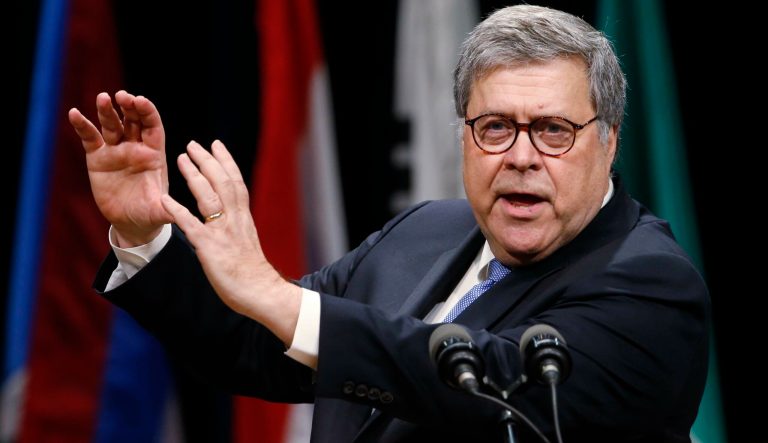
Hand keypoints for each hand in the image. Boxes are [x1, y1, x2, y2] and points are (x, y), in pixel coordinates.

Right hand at [69, 91, 170, 246]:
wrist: (131, 223)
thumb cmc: (150, 214)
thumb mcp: (160, 212)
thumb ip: (168, 209)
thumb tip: (178, 213)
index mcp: (154, 154)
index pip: (152, 126)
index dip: (147, 112)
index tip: (141, 101)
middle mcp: (135, 148)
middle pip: (132, 120)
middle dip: (128, 106)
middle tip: (123, 96)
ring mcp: (116, 151)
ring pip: (111, 125)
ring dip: (107, 111)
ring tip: (103, 98)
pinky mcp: (98, 158)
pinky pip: (90, 138)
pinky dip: (82, 126)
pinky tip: (74, 114)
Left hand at [160, 140, 300, 344]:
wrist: (261, 292)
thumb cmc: (253, 273)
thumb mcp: (247, 242)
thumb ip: (237, 227)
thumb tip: (230, 219)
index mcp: (244, 218)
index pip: (236, 182)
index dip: (225, 161)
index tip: (216, 144)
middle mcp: (235, 220)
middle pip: (223, 182)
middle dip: (207, 161)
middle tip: (193, 144)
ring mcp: (223, 232)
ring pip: (209, 196)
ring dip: (194, 176)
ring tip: (181, 158)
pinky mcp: (210, 248)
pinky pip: (192, 225)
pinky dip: (178, 210)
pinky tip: (165, 198)